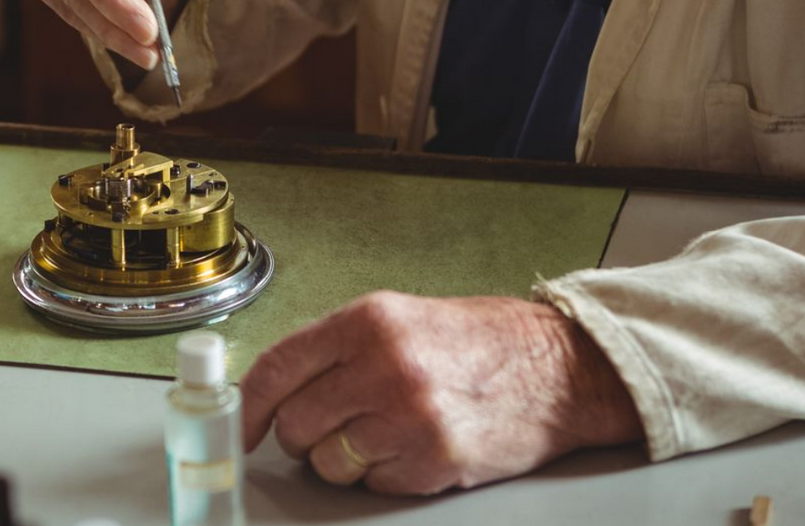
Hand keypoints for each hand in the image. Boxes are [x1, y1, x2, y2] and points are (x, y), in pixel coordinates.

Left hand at [240, 292, 643, 495]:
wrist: (559, 369)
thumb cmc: (482, 343)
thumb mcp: (401, 320)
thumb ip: (337, 349)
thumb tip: (274, 389)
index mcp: (368, 320)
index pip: (277, 368)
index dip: (250, 407)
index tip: (244, 427)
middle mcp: (383, 365)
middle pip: (295, 424)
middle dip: (306, 435)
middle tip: (335, 426)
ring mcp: (407, 417)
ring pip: (328, 463)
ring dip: (346, 460)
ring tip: (385, 434)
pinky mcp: (432, 460)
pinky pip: (372, 485)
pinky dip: (386, 476)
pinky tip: (415, 448)